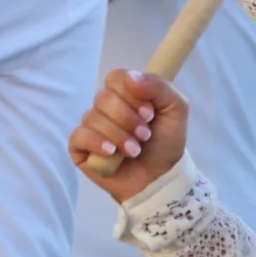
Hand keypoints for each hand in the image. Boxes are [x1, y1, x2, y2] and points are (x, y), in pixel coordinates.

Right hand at [69, 70, 190, 201]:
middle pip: (103, 98)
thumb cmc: (166, 142)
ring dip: (118, 135)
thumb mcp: (176, 109)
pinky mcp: (80, 147)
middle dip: (127, 119)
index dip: (131, 94)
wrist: (160, 178)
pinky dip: (96, 143)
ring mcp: (91, 126)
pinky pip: (79, 136)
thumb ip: (159, 87)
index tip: (149, 113)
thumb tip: (131, 78)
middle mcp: (105, 106)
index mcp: (125, 92)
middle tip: (145, 135)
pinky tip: (111, 152)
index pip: (115, 78)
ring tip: (135, 150)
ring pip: (93, 118)